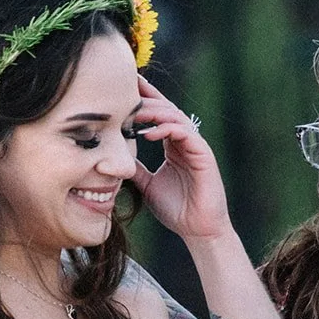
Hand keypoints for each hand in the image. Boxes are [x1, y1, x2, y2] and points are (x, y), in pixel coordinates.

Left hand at [132, 77, 231, 242]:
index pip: (159, 116)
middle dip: (147, 99)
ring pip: (177, 117)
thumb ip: (136, 169)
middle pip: (167, 110)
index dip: (145, 100)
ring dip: (155, 112)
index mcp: (173, 145)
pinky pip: (187, 135)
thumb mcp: (147, 185)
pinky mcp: (204, 156)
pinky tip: (150, 134)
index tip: (126, 88)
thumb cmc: (176, 209)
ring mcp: (196, 147)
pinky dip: (169, 130)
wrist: (196, 230)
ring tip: (134, 112)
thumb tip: (114, 160)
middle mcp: (185, 142)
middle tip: (126, 92)